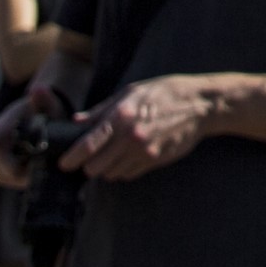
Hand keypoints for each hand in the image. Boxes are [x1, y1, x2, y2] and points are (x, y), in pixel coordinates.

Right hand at [0, 80, 63, 189]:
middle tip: (32, 165)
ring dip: (17, 176)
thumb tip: (38, 90)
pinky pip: (12, 180)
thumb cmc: (43, 108)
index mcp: (0, 127)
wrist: (46, 115)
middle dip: (10, 168)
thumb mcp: (46, 101)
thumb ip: (43, 96)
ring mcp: (2, 157)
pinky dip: (23, 178)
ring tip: (36, 167)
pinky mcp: (11, 168)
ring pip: (2, 176)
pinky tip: (37, 171)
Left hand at [69, 74, 224, 181]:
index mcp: (121, 117)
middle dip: (89, 165)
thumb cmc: (165, 93)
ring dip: (107, 168)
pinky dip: (123, 169)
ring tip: (112, 155)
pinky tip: (129, 156)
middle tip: (91, 158)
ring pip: (111, 174)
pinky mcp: (155, 160)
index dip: (71, 159)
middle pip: (95, 167)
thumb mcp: (131, 92)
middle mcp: (130, 137)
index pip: (87, 145)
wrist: (201, 105)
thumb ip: (101, 110)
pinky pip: (129, 174)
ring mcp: (144, 151)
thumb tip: (76, 122)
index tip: (64, 164)